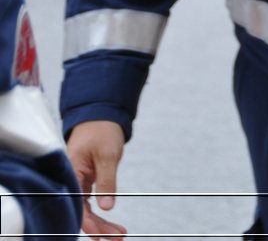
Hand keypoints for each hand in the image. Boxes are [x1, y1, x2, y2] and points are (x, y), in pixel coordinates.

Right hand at [66, 120, 128, 238]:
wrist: (102, 118)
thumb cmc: (102, 131)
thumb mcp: (108, 155)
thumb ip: (107, 181)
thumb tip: (106, 207)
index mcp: (70, 173)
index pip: (75, 204)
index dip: (87, 221)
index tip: (100, 234)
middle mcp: (71, 181)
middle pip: (81, 211)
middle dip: (97, 227)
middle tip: (116, 237)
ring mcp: (77, 183)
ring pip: (86, 210)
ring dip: (101, 224)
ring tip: (118, 234)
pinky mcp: (85, 183)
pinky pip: (90, 203)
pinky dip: (101, 213)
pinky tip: (111, 224)